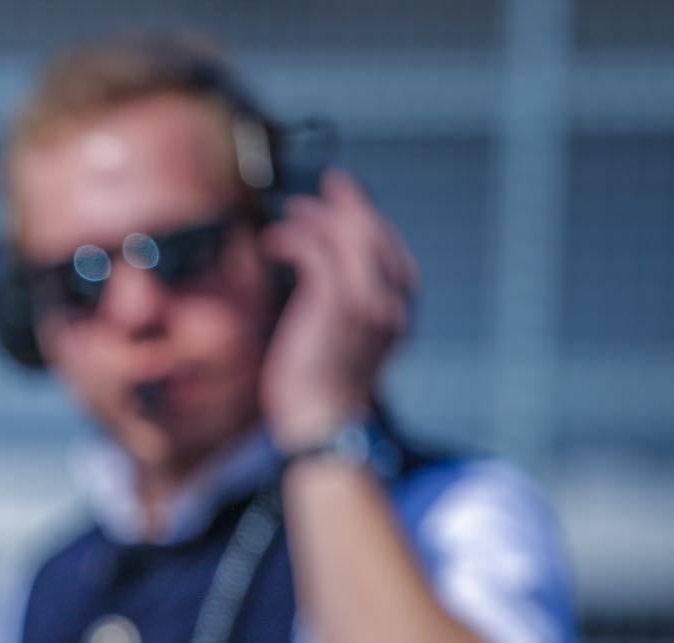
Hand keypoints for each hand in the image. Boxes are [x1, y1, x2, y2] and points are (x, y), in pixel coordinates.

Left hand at [259, 170, 419, 450]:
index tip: (344, 201)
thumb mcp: (345, 341)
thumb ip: (349, 306)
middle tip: (321, 188)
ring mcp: (368, 300)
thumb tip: (325, 270)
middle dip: (345, 205)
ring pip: (347, 236)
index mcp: (400, 309)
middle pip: (372, 233)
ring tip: (288, 215)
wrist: (321, 422)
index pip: (387, 248)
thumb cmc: (322, 386)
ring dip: (314, 218)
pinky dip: (293, 239)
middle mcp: (393, 301)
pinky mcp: (336, 303)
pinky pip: (317, 252)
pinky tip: (273, 243)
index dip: (365, 219)